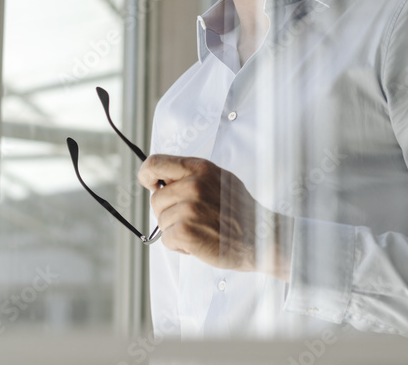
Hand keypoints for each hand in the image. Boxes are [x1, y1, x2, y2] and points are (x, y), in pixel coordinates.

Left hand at [138, 154, 291, 280]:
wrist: (260, 238)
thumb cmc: (239, 212)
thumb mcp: (219, 179)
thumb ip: (192, 175)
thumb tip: (162, 178)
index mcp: (200, 168)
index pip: (155, 162)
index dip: (147, 175)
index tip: (151, 184)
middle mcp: (193, 184)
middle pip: (156, 199)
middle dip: (167, 212)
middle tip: (191, 218)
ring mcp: (189, 208)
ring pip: (161, 221)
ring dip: (175, 230)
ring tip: (200, 229)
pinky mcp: (186, 231)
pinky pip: (167, 239)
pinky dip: (179, 246)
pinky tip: (199, 241)